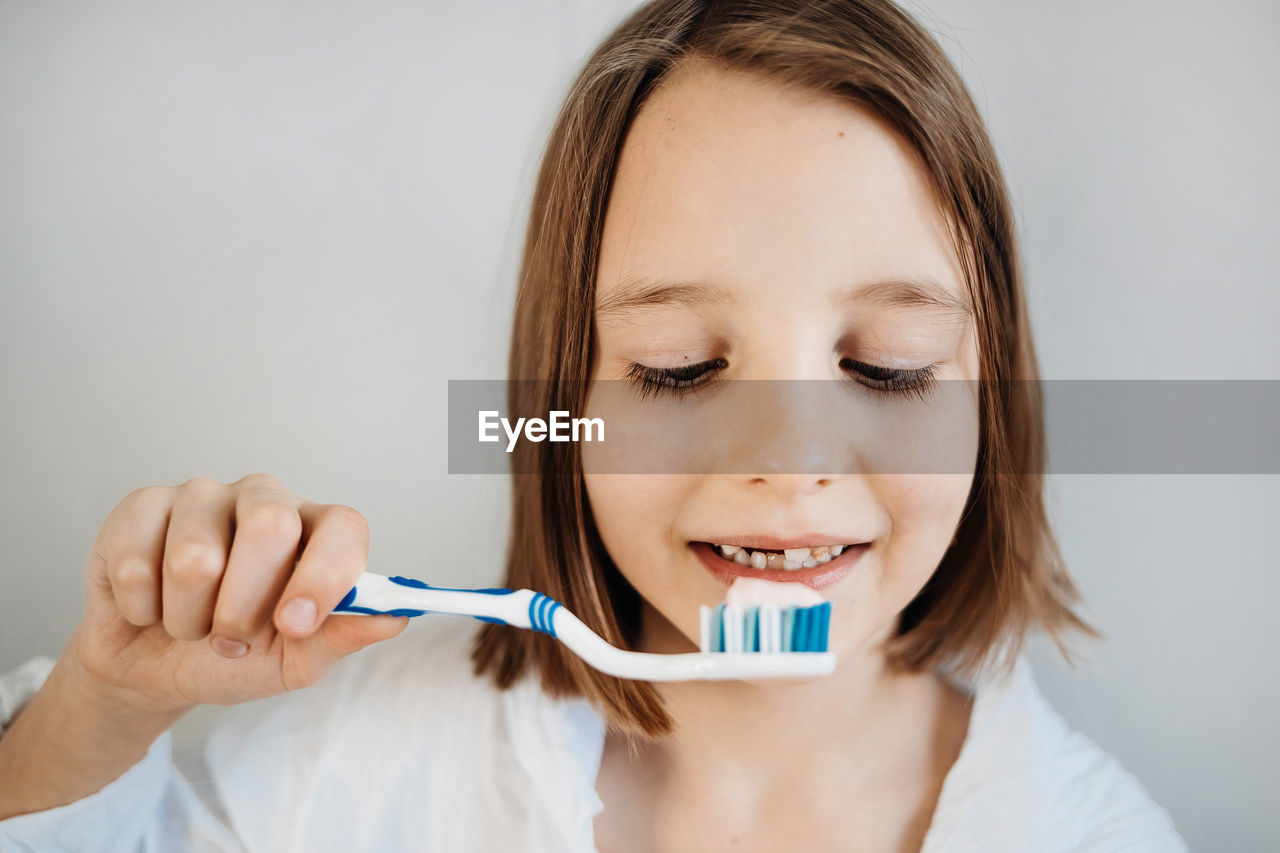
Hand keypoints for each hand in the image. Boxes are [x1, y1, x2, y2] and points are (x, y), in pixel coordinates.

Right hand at [69, 473, 407, 714]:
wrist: (153, 670)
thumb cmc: (234, 656)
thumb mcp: (293, 662)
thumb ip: (340, 638)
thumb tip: (394, 618)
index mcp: (314, 531)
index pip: (343, 525)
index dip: (325, 574)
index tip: (296, 624)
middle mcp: (265, 501)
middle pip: (270, 526)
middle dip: (244, 607)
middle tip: (233, 640)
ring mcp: (203, 496)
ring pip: (196, 556)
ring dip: (189, 619)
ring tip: (191, 624)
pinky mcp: (142, 506)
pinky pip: (138, 563)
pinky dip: (144, 609)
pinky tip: (150, 608)